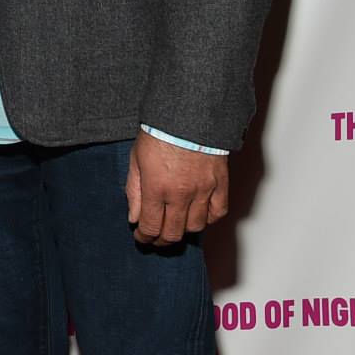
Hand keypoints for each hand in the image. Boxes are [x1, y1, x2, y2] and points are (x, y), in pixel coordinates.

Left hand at [125, 130, 228, 245]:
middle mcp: (180, 194)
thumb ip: (134, 192)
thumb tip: (134, 218)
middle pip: (173, 233)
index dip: (144, 237)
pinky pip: (218, 212)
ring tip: (176, 226)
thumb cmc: (160, 133)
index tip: (141, 237)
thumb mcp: (136, 160)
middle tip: (156, 238)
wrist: (189, 115)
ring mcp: (203, 190)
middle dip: (161, 240)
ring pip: (195, 227)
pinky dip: (208, 219)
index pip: (151, 227)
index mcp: (156, 188)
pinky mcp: (220, 184)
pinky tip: (198, 215)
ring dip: (183, 231)